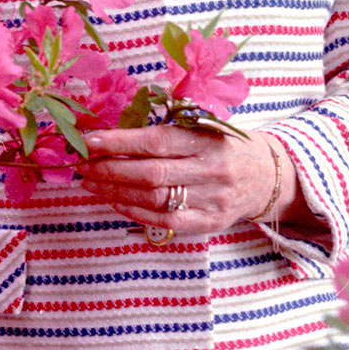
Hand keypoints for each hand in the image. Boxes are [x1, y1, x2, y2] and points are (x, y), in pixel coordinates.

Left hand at [79, 126, 284, 235]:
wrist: (266, 175)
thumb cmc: (221, 145)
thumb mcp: (203, 126)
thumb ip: (166, 127)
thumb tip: (112, 132)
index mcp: (208, 140)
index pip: (158, 141)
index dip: (120, 142)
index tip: (89, 141)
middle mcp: (212, 171)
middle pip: (152, 173)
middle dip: (110, 169)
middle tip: (82, 165)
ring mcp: (212, 200)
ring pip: (155, 199)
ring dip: (115, 191)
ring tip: (90, 183)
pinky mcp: (210, 223)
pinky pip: (166, 221)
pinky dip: (134, 211)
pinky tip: (113, 201)